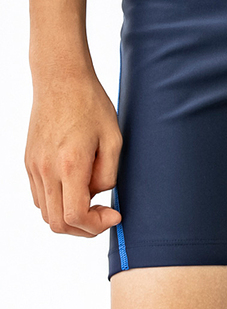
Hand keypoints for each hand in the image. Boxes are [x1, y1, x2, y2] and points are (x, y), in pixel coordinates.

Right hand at [24, 69, 122, 236]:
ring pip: (46, 213)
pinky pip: (40, 196)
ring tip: (93, 201)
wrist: (61, 80)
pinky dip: (57, 203)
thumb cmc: (91, 105)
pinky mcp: (29, 162)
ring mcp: (33, 167)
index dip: (97, 225)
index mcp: (70, 164)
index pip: (75, 216)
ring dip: (70, 217)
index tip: (114, 215)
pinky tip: (77, 188)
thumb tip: (99, 194)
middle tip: (105, 214)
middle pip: (57, 223)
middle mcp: (46, 170)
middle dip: (85, 228)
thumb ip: (108, 173)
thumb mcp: (113, 139)